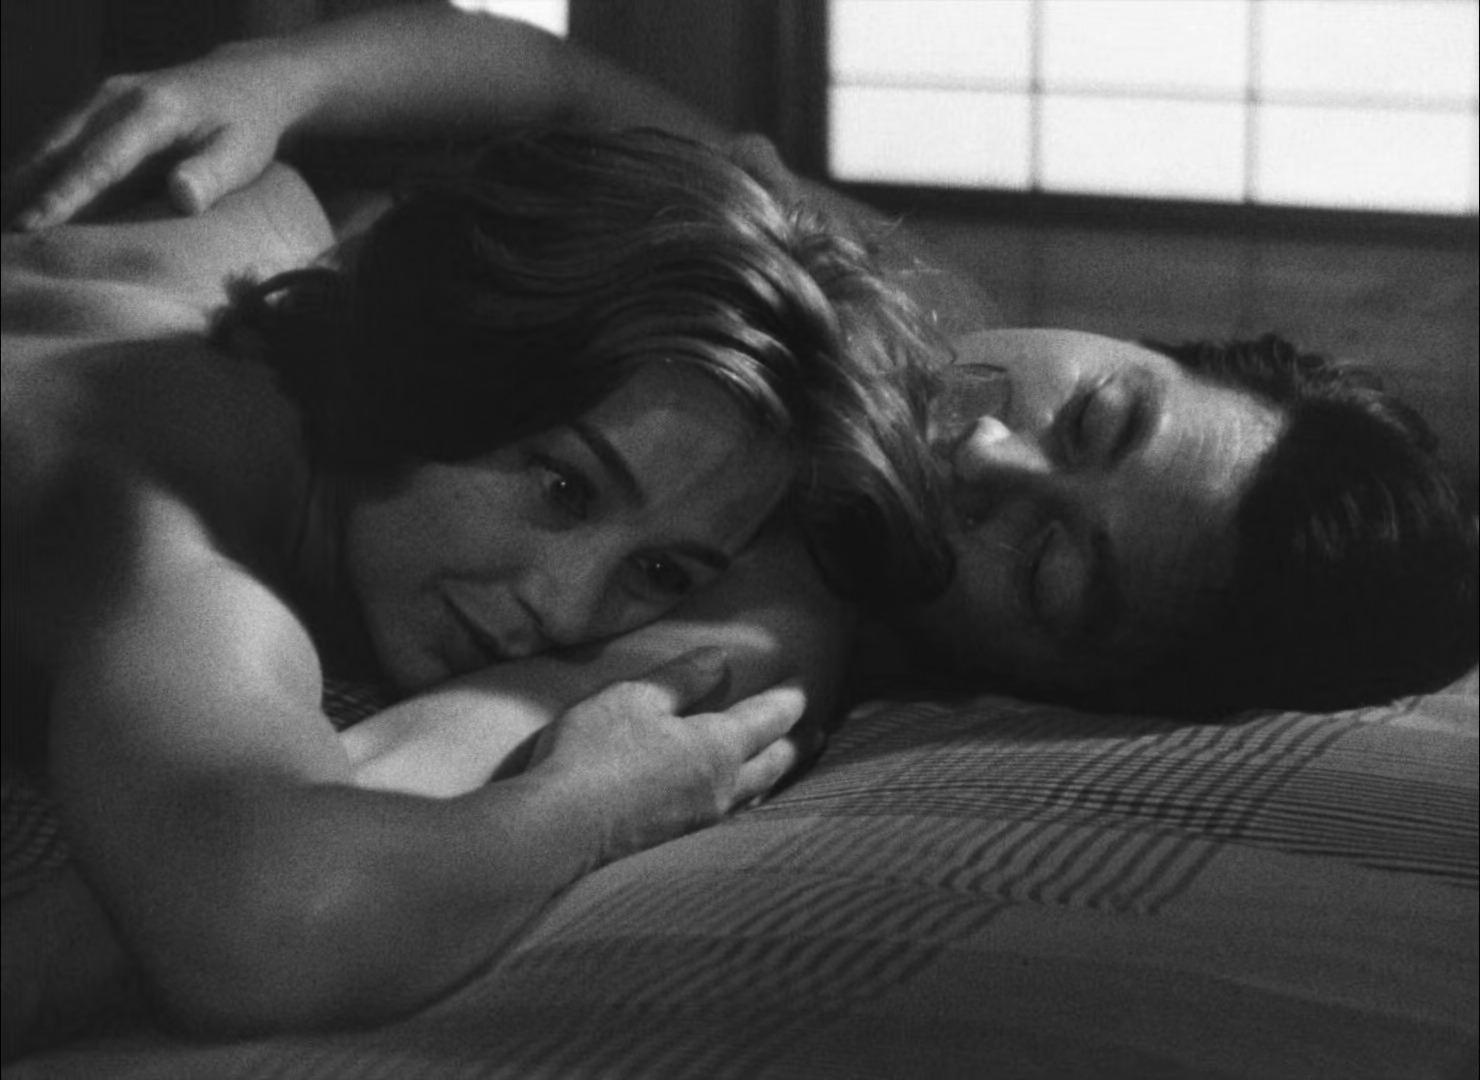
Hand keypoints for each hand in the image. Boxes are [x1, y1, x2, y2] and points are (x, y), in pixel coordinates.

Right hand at [5, 40, 314, 229]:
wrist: (242, 81)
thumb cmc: (246, 126)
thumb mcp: (242, 152)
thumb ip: (211, 175)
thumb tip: (182, 198)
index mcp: (151, 111)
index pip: (100, 161)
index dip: (65, 195)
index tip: (35, 224)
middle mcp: (114, 98)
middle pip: (58, 149)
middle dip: (24, 189)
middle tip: (3, 232)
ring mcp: (100, 99)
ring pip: (49, 143)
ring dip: (20, 180)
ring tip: (2, 221)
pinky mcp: (95, 109)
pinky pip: (59, 142)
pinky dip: (35, 170)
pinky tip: (19, 201)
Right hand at [528, 647, 805, 862]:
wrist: (561, 829)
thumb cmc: (596, 753)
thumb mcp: (635, 698)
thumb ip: (682, 678)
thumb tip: (720, 658)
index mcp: (717, 746)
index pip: (766, 718)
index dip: (787, 701)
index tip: (803, 690)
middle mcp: (723, 786)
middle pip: (774, 763)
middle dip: (797, 744)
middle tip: (818, 732)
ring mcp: (704, 820)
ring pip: (757, 794)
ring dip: (780, 775)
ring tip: (787, 765)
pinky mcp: (682, 842)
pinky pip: (734, 815)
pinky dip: (751, 800)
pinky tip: (740, 804)